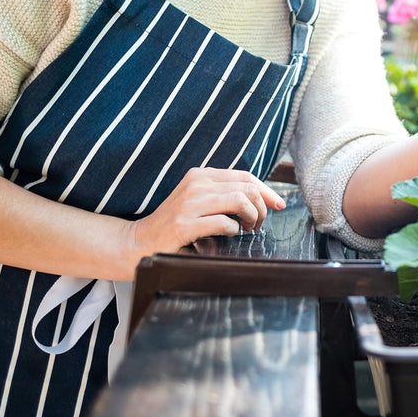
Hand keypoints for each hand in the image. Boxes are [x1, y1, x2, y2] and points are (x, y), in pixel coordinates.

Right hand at [131, 167, 285, 258]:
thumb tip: (259, 196)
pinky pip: (223, 223)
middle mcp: (195, 184)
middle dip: (262, 207)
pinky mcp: (184, 224)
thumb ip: (222, 193)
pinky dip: (234, 230)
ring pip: (239, 201)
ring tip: (249, 229)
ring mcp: (189, 203)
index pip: (245, 176)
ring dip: (252, 217)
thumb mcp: (197, 198)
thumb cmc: (174, 222)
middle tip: (258, 224)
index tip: (278, 204)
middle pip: (246, 187)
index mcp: (201, 175)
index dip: (266, 190)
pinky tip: (230, 234)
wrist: (139, 241)